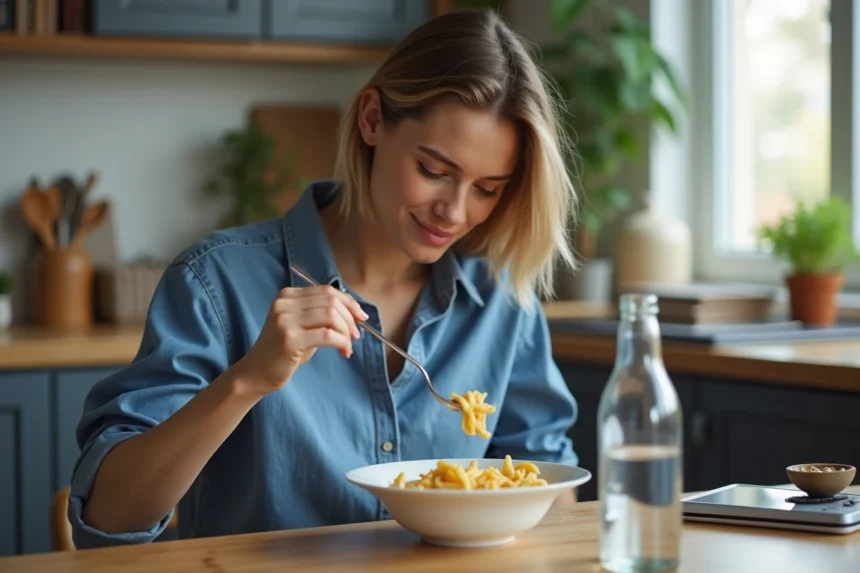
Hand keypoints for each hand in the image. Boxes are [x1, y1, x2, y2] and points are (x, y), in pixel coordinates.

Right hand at [233, 285, 368, 394]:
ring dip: (346, 331)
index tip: (361, 317)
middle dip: (350, 318)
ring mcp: (285, 320)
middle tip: (355, 336)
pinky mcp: (290, 339)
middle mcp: (285, 304)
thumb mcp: (301, 325)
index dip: (349, 303)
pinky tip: (343, 351)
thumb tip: (355, 312)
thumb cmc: (283, 350)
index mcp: (288, 295)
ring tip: (348, 345)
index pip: (327, 291)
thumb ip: (321, 313)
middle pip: (331, 301)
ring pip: (331, 316)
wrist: (256, 373)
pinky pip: (327, 335)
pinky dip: (341, 342)